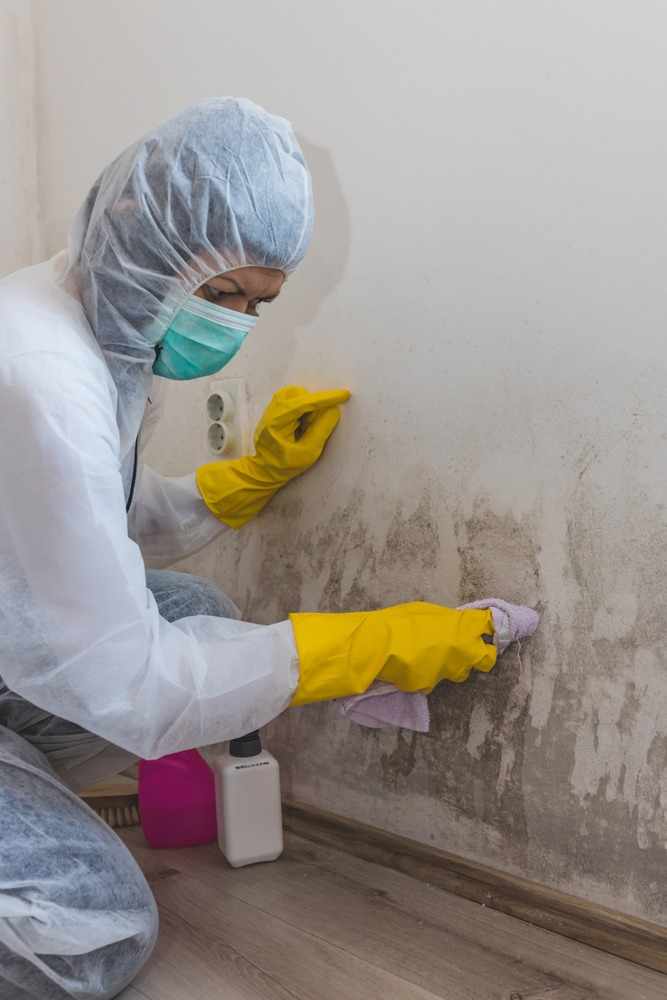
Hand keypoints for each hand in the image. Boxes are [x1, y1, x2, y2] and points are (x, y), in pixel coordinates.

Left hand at [196, 385, 350, 528]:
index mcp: (277, 421)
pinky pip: (293, 400)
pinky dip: (302, 409)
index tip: (344, 394)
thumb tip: (334, 410)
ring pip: (297, 395)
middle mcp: (272, 410)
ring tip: (305, 427)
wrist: (263, 470)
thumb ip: (321, 430)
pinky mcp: (275, 409)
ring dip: (308, 408)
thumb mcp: (307, 453)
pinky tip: (300, 425)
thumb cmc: (284, 466)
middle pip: (300, 394)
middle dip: (313, 407)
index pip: (305, 402)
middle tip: (311, 428)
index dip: (326, 398)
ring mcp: (271, 408)